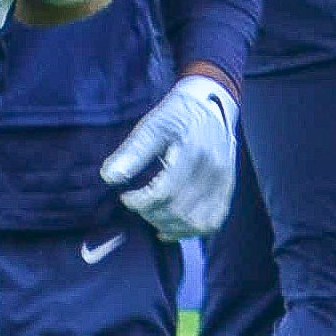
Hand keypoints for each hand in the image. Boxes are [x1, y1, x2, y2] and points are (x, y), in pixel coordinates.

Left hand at [98, 73, 240, 239]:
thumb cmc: (177, 115)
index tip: (125, 197)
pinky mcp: (227, 191)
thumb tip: (108, 177)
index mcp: (193, 152)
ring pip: (196, 222)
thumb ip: (131, 152)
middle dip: (151, 215)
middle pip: (179, 211)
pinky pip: (212, 223)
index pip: (164, 192)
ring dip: (169, 226)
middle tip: (137, 204)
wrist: (211, 104)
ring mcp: (223, 183)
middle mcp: (213, 171)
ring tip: (151, 214)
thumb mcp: (152, 125)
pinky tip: (170, 227)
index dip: (140, 202)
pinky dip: (189, 231)